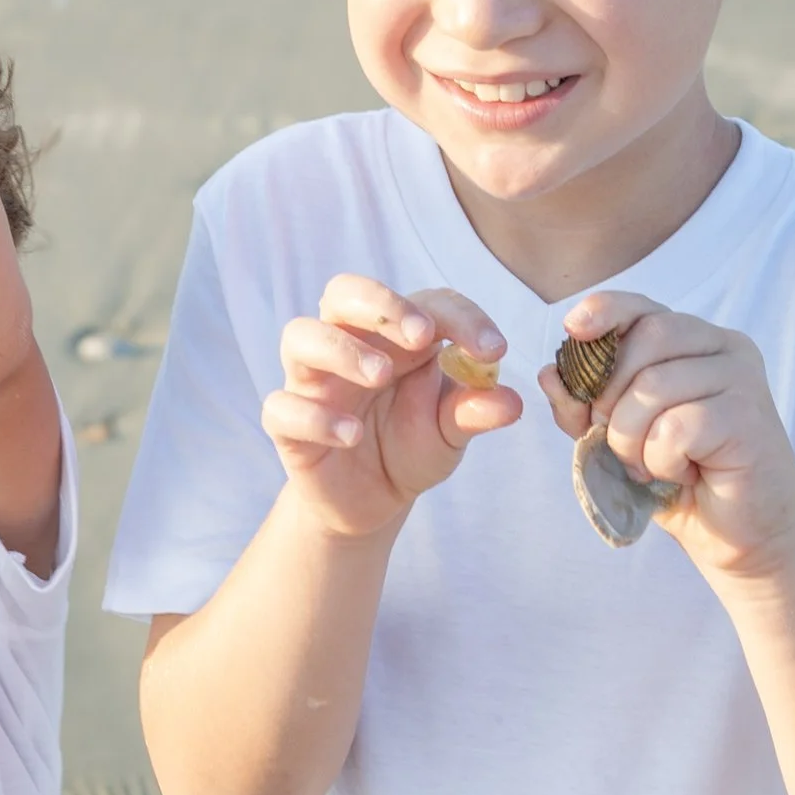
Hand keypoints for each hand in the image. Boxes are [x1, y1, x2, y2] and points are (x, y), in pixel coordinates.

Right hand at [264, 278, 521, 542]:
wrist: (373, 502)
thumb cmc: (411, 446)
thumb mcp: (451, 430)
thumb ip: (475, 411)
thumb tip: (512, 401)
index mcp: (395, 335)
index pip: (425, 303)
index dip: (460, 318)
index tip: (493, 350)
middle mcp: (349, 345)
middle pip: (343, 292)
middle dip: (380, 302)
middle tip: (421, 335)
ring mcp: (313, 382)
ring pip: (300, 335)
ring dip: (341, 349)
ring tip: (381, 375)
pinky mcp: (288, 425)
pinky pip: (281, 407)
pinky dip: (315, 416)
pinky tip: (351, 435)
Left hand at [539, 297, 794, 582]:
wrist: (739, 536)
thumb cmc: (681, 481)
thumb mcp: (619, 438)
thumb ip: (586, 406)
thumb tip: (548, 373)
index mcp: (697, 341)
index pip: (644, 307)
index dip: (605, 311)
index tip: (573, 330)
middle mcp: (726, 348)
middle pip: (648, 338)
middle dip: (611, 395)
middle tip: (616, 442)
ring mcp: (744, 379)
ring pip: (655, 385)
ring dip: (633, 438)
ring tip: (650, 466)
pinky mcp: (750, 417)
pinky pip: (679, 426)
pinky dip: (663, 459)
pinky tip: (682, 474)